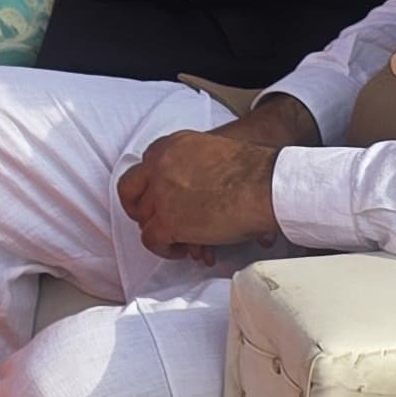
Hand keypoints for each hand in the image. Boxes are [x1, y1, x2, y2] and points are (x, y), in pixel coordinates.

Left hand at [115, 127, 284, 263]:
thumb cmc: (252, 170)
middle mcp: (159, 166)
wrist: (264, 185)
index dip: (149, 185)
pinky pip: (151, 239)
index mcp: (171, 145)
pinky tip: (180, 250)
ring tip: (175, 239)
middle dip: (140, 207)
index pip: (145, 165)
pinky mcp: (167, 221)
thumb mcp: (212, 152)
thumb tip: (195, 188)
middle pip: (131, 189)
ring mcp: (160, 193)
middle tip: (153, 220)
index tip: (156, 196)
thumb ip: (193, 165)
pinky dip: (163, 248)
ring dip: (157, 230)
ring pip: (142, 217)